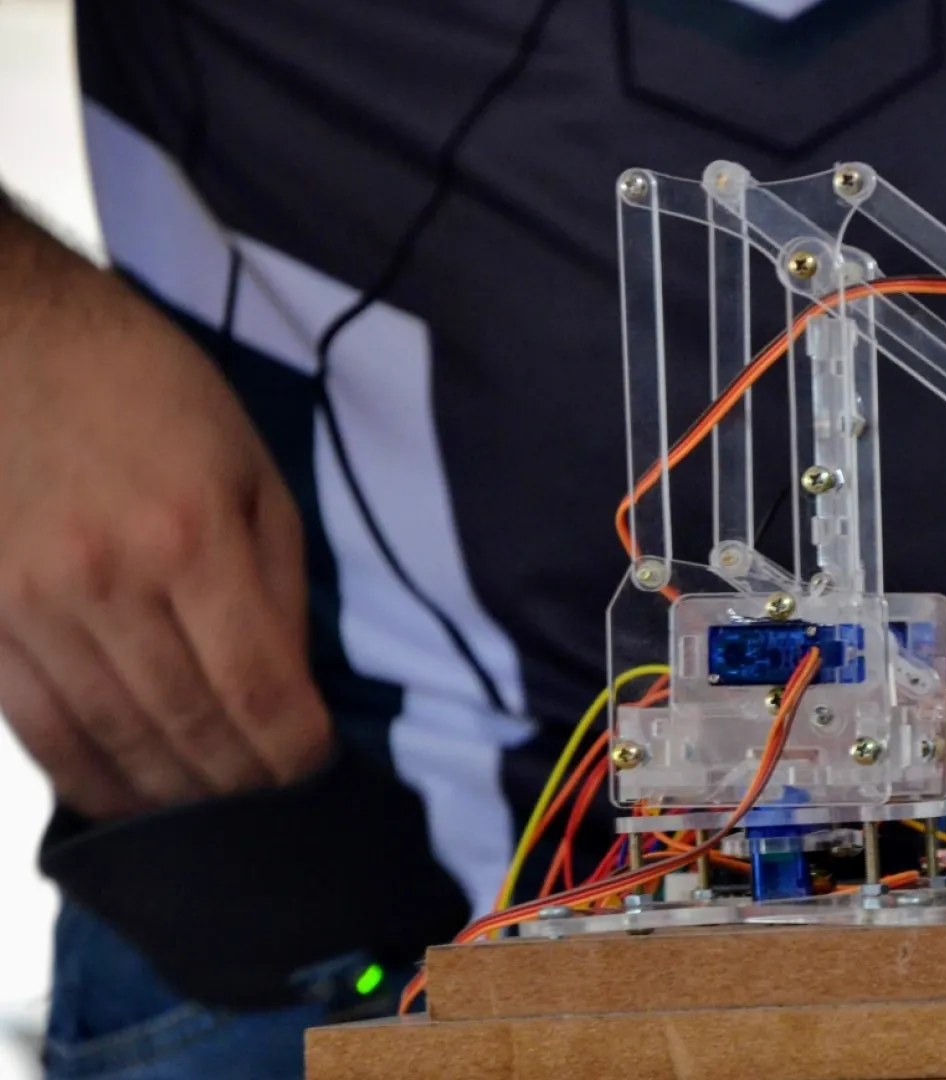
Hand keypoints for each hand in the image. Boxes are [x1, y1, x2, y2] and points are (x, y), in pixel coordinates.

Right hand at [0, 219, 330, 820]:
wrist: (2, 334)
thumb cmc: (145, 389)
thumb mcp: (248, 464)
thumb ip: (277, 577)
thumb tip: (292, 681)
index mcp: (192, 537)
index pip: (256, 689)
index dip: (292, 752)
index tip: (314, 772)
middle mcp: (108, 582)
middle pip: (186, 727)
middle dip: (239, 784)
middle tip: (271, 811)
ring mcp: (29, 605)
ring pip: (110, 739)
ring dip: (169, 796)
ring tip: (210, 820)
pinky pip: (35, 725)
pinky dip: (87, 773)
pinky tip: (124, 797)